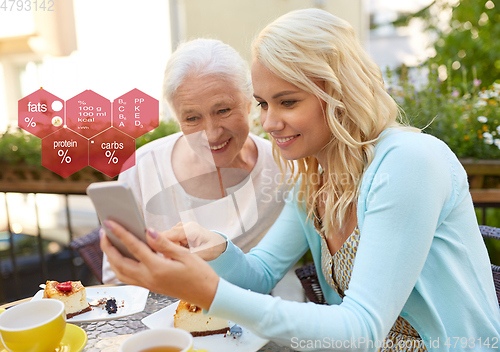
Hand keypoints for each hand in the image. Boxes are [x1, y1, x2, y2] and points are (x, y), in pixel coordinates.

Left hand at [100, 220, 218, 309]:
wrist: (207, 294)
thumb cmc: (200, 274)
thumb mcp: (184, 255)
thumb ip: (163, 243)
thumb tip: (148, 231)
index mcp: (157, 268)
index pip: (134, 247)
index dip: (120, 233)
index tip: (110, 223)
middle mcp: (149, 278)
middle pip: (119, 262)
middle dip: (108, 247)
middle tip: (104, 232)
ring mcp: (148, 285)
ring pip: (120, 273)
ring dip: (111, 258)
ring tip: (109, 244)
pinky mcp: (151, 288)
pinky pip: (128, 278)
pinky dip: (119, 268)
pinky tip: (121, 258)